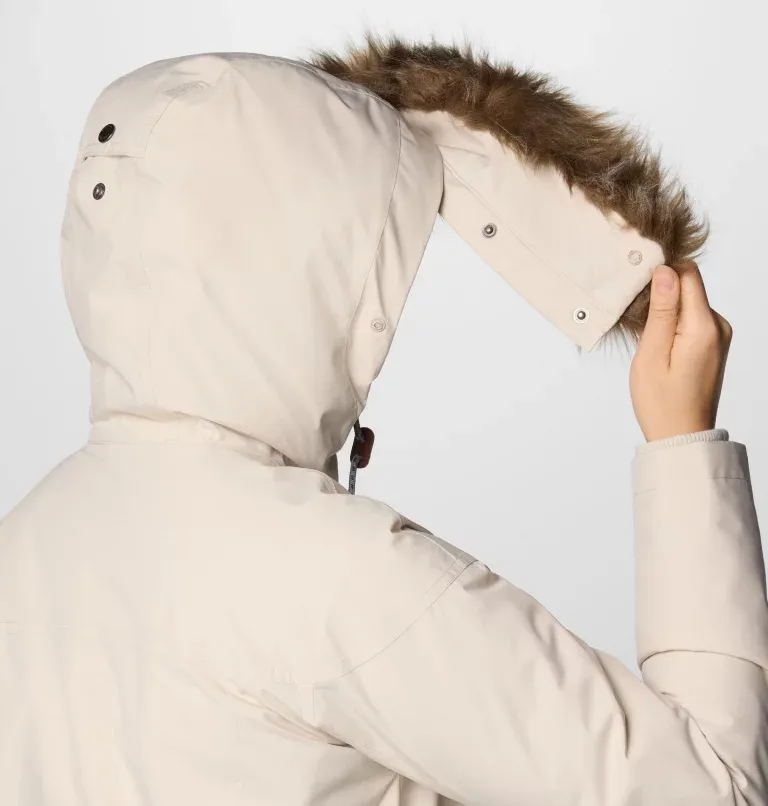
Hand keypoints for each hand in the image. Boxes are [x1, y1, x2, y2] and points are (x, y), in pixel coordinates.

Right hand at [629, 260, 732, 442]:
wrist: (681, 436)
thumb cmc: (662, 402)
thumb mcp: (652, 354)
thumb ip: (662, 311)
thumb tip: (665, 271)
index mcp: (705, 326)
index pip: (688, 275)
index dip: (662, 273)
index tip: (639, 290)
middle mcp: (719, 326)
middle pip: (688, 288)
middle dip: (661, 296)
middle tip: (637, 322)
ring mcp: (719, 336)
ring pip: (688, 304)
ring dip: (665, 313)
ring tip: (647, 340)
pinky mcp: (713, 344)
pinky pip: (691, 320)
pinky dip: (673, 325)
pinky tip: (658, 347)